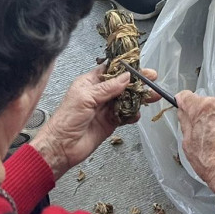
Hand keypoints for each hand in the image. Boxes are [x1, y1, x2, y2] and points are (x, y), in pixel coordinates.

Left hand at [31, 66, 159, 178]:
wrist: (62, 147)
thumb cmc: (66, 119)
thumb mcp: (86, 98)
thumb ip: (107, 88)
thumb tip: (126, 76)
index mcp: (90, 82)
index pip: (111, 70)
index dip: (126, 67)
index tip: (141, 66)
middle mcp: (100, 93)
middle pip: (123, 84)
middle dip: (138, 81)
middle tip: (152, 79)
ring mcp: (106, 108)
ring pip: (127, 99)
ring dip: (139, 98)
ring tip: (152, 96)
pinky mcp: (110, 122)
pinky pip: (125, 115)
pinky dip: (132, 114)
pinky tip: (136, 114)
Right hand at [176, 91, 214, 197]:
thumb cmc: (211, 162)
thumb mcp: (188, 144)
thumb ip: (185, 122)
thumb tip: (183, 112)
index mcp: (203, 107)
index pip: (186, 96)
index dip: (182, 103)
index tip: (183, 108)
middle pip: (206, 103)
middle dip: (203, 114)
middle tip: (202, 133)